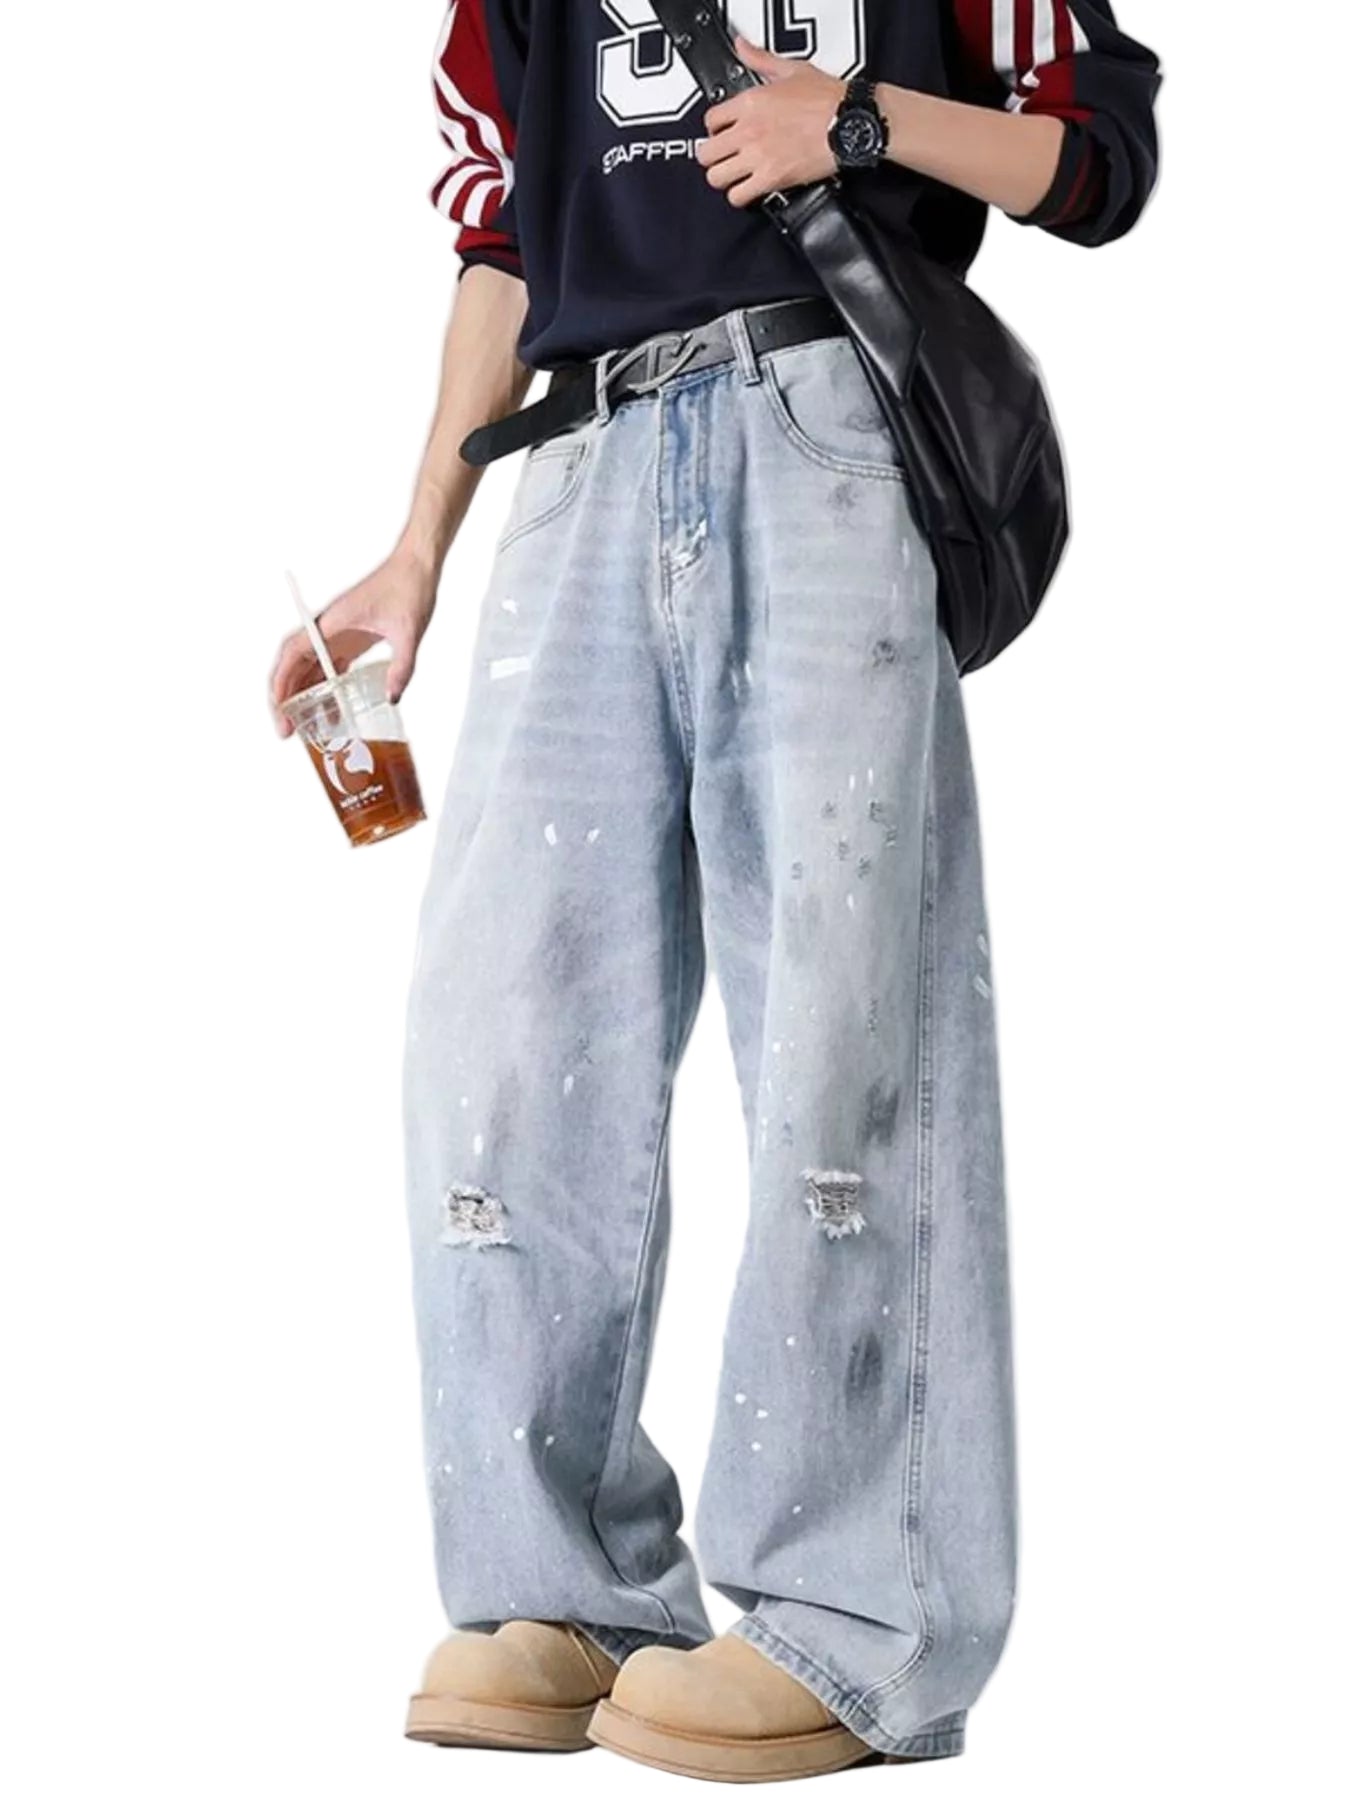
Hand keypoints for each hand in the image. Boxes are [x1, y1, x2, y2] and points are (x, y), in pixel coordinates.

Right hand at [268, 547, 437, 738]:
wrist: (416, 566)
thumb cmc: (408, 587)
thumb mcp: (409, 631)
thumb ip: (402, 667)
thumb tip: (392, 698)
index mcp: (332, 622)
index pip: (294, 653)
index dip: (282, 682)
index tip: (279, 708)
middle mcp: (328, 629)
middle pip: (293, 665)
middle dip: (284, 698)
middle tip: (286, 730)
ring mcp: (337, 634)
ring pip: (309, 669)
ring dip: (302, 697)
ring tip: (303, 729)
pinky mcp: (350, 639)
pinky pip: (329, 668)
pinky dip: (325, 689)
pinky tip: (330, 712)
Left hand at [695, 34, 845, 207]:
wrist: (849, 121)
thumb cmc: (827, 99)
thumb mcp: (791, 69)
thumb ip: (760, 60)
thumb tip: (743, 48)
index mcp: (750, 102)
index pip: (710, 121)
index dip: (714, 129)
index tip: (722, 133)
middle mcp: (748, 130)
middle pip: (706, 153)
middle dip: (712, 157)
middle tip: (724, 158)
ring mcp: (758, 156)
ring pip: (716, 178)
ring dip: (724, 179)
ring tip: (735, 176)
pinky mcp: (771, 179)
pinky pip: (738, 196)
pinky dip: (740, 197)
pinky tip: (749, 190)